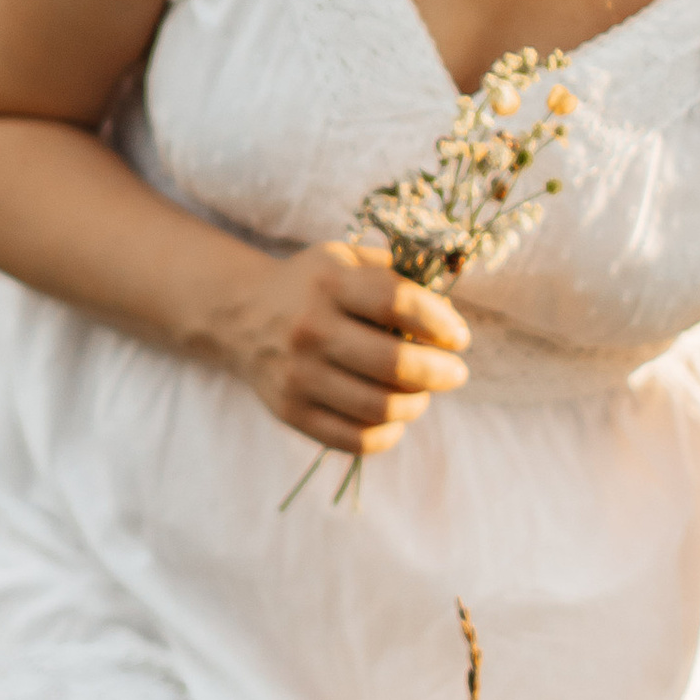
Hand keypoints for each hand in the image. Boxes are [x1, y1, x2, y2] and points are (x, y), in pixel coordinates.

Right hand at [226, 239, 470, 458]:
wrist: (241, 313)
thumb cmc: (313, 286)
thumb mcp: (347, 260)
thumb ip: (399, 275)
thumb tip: (450, 316)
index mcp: (330, 284)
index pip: (397, 304)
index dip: (439, 323)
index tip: (458, 337)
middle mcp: (310, 330)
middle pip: (394, 364)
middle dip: (440, 373)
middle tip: (455, 373)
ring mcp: (297, 376)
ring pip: (379, 407)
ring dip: (416, 404)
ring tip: (422, 393)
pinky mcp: (291, 412)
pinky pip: (354, 440)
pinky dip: (387, 434)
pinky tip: (394, 417)